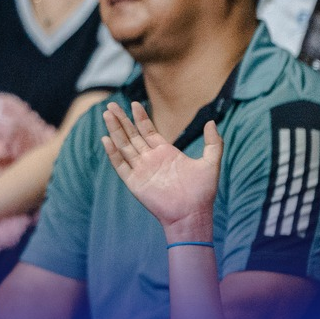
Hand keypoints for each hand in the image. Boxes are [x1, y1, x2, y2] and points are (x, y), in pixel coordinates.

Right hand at [99, 101, 221, 238]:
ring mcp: (141, 170)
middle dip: (122, 120)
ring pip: (124, 146)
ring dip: (115, 130)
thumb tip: (211, 122)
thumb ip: (213, 143)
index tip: (134, 103)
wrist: (192, 215)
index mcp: (165, 152)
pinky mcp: (135, 182)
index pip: (148, 131)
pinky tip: (106, 139)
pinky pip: (121, 165)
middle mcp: (151, 159)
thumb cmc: (202, 192)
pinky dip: (112, 153)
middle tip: (111, 104)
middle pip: (132, 135)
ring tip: (106, 114)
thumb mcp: (211, 163)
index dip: (140, 117)